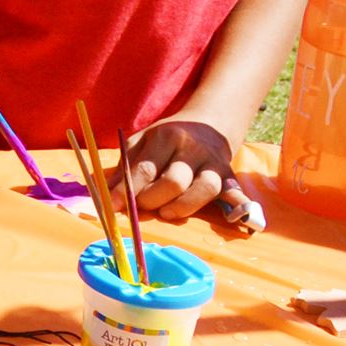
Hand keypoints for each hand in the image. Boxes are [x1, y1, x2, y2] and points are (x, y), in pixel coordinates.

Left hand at [120, 118, 248, 222]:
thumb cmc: (167, 139)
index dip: (127, 191)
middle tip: (142, 207)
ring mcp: (213, 162)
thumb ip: (125, 166)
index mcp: (166, 136)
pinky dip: (239, 207)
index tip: (114, 206)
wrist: (208, 124)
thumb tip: (106, 194)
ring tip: (167, 213)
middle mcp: (192, 148)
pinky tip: (238, 222)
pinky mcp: (230, 176)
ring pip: (204, 188)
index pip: (145, 168)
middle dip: (153, 200)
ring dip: (183, 206)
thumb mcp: (142, 142)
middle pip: (174, 181)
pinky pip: (236, 193)